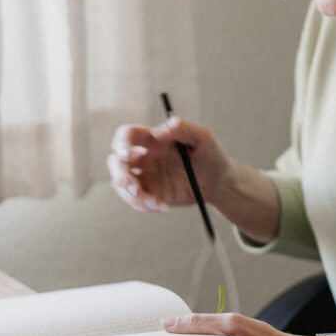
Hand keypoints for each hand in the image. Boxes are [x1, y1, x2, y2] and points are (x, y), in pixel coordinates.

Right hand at [106, 118, 231, 213]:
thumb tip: (159, 131)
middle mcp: (145, 157)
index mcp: (153, 140)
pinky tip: (162, 206)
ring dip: (133, 196)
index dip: (120, 142)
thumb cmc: (211, 155)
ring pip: (122, 185)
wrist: (219, 182)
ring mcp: (146, 176)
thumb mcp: (202, 137)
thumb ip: (182, 128)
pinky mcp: (151, 194)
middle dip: (120, 175)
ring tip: (157, 203)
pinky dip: (145, 206)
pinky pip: (136, 201)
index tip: (125, 152)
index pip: (127, 135)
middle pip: (116, 162)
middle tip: (134, 188)